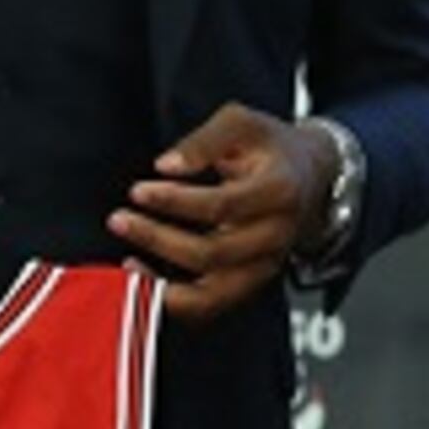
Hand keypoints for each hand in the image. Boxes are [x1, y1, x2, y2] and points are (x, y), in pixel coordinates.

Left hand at [115, 103, 329, 323]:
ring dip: (161, 281)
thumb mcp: (242, 123)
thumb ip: (204, 140)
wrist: (308, 176)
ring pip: (211, 293)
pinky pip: (207, 306)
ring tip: (126, 258)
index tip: (139, 190)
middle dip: (158, 238)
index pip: (223, 206)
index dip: (176, 201)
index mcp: (279, 192)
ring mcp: (264, 266)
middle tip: (120, 218)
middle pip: (213, 252)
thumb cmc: (270, 147)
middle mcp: (275, 237)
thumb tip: (166, 165)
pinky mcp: (250, 284)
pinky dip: (170, 299)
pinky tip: (141, 276)